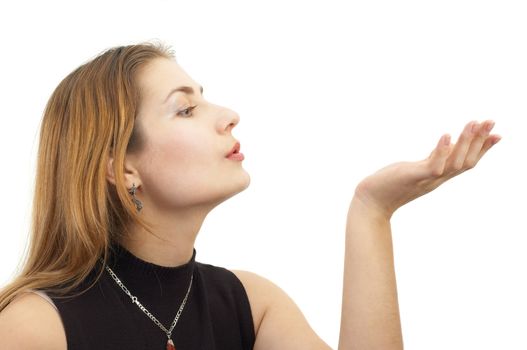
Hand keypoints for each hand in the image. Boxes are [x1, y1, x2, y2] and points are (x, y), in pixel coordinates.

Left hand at [353, 120, 500, 219]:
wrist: (371, 203)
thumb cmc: (389, 185)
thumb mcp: (416, 169)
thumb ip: (433, 159)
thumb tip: (450, 143)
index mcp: (438, 176)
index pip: (466, 162)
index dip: (482, 150)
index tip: (498, 135)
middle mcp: (436, 179)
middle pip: (466, 162)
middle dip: (480, 142)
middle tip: (491, 121)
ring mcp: (426, 179)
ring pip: (454, 163)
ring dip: (465, 143)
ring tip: (473, 123)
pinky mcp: (413, 177)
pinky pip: (432, 166)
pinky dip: (441, 151)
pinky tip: (446, 135)